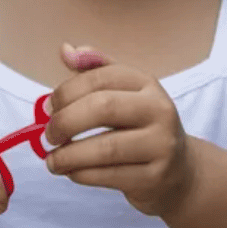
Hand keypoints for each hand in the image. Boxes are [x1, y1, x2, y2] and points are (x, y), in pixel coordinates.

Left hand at [41, 44, 194, 215]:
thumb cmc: (140, 128)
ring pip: (104, 148)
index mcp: (148, 84)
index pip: (100, 77)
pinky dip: (80, 174)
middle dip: (65, 122)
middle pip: (103, 107)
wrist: (178, 170)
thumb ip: (95, 70)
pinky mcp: (155, 177)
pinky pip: (107, 176)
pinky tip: (72, 172)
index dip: (66, 91)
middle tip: (49, 136)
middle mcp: (160, 110)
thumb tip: (66, 50)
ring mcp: (161, 145)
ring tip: (53, 161)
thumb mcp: (124, 94)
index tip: (48, 108)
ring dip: (67, 156)